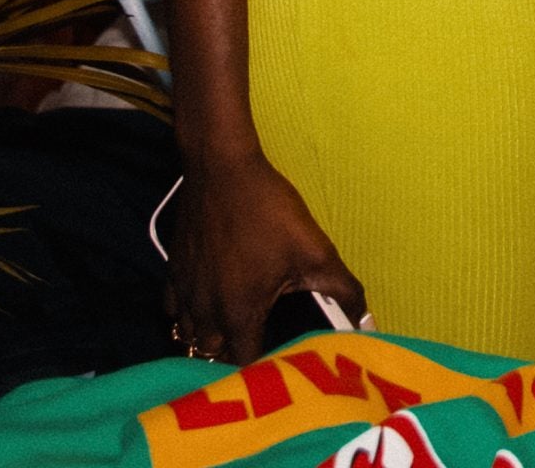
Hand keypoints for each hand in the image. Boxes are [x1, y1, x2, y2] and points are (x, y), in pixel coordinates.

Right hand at [167, 149, 365, 364]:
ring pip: (191, 335)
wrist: (222, 167)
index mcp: (239, 314)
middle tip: (258, 337)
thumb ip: (342, 288)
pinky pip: (173, 309)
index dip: (263, 366)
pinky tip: (207, 298)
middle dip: (234, 353)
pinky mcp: (172, 271)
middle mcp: (206, 312)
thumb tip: (363, 317)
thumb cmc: (267, 209)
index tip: (278, 356)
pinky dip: (188, 312)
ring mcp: (184, 293)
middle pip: (214, 354)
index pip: (246, 365)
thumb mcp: (314, 248)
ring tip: (233, 322)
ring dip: (209, 335)